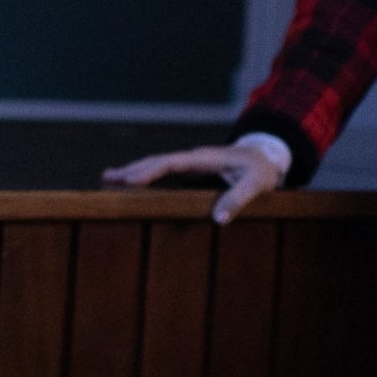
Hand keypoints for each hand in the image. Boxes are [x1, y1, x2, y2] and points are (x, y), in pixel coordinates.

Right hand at [102, 143, 284, 225]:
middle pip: (157, 160)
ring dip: (135, 169)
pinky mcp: (194, 170)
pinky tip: (136, 182)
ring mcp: (192, 163)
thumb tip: (217, 220)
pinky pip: (166, 170)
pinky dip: (147, 174)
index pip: (170, 161)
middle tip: (107, 178)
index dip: (149, 171)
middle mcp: (194, 157)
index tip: (129, 181)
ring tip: (110, 177)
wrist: (268, 156)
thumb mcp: (257, 184)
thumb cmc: (262, 170)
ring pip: (158, 163)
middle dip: (132, 168)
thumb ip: (239, 199)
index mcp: (204, 158)